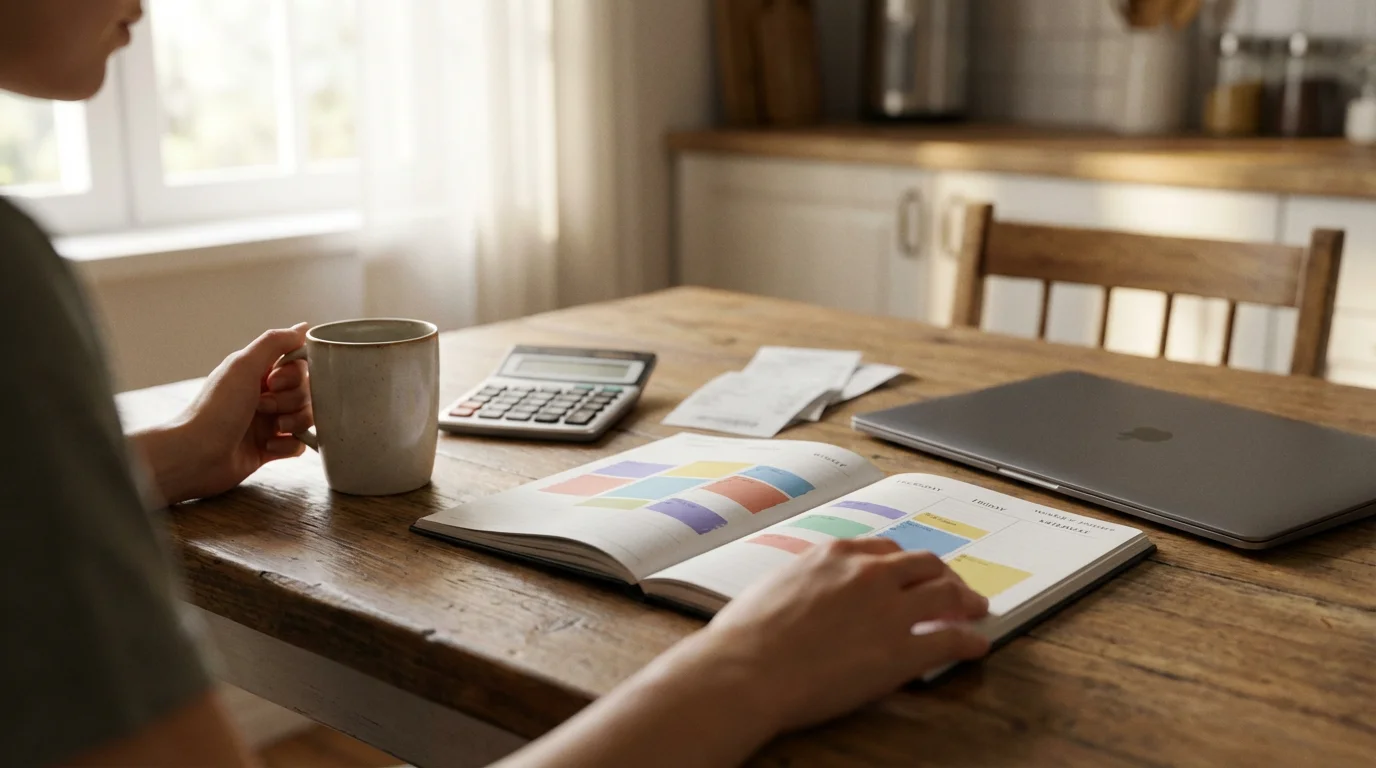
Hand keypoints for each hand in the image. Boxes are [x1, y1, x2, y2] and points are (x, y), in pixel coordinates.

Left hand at [134, 324, 312, 503]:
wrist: (197, 455)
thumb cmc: (216, 409)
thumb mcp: (243, 365)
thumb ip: (275, 342)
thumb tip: (303, 328)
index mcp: (257, 373)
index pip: (298, 365)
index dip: (294, 374)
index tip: (273, 382)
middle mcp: (264, 395)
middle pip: (306, 391)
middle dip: (291, 400)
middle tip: (263, 407)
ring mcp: (268, 422)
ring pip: (306, 417)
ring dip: (294, 422)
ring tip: (271, 429)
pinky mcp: (271, 448)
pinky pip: (298, 443)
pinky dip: (288, 445)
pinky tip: (268, 447)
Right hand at [500, 538, 991, 767]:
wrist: (746, 670)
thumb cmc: (744, 637)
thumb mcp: (773, 588)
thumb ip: (801, 582)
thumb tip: (802, 592)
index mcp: (834, 556)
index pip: (884, 549)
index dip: (904, 563)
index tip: (910, 571)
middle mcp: (867, 574)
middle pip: (922, 564)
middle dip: (942, 575)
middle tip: (952, 588)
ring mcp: (888, 609)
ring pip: (945, 594)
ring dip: (966, 600)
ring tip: (977, 610)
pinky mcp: (902, 650)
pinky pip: (950, 639)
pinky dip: (969, 640)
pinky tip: (976, 646)